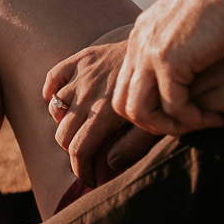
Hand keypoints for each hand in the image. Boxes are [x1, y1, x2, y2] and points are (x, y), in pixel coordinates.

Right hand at [43, 25, 158, 185]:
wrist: (171, 45)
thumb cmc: (166, 88)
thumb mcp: (156, 123)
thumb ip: (132, 145)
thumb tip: (110, 165)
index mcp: (105, 113)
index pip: (78, 151)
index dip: (81, 170)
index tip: (90, 179)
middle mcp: (88, 94)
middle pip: (63, 135)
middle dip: (73, 152)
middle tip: (88, 158)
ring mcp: (83, 75)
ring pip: (56, 110)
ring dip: (65, 124)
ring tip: (81, 129)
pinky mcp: (82, 58)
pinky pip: (53, 79)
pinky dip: (52, 93)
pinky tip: (64, 102)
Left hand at [112, 0, 223, 134]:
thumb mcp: (194, 23)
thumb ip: (182, 45)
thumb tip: (188, 67)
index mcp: (142, 34)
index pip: (127, 86)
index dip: (148, 109)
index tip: (180, 114)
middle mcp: (139, 43)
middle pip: (123, 103)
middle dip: (152, 125)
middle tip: (185, 128)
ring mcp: (150, 51)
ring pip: (140, 111)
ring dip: (169, 127)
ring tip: (198, 127)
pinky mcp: (170, 60)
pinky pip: (173, 106)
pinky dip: (193, 120)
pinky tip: (216, 120)